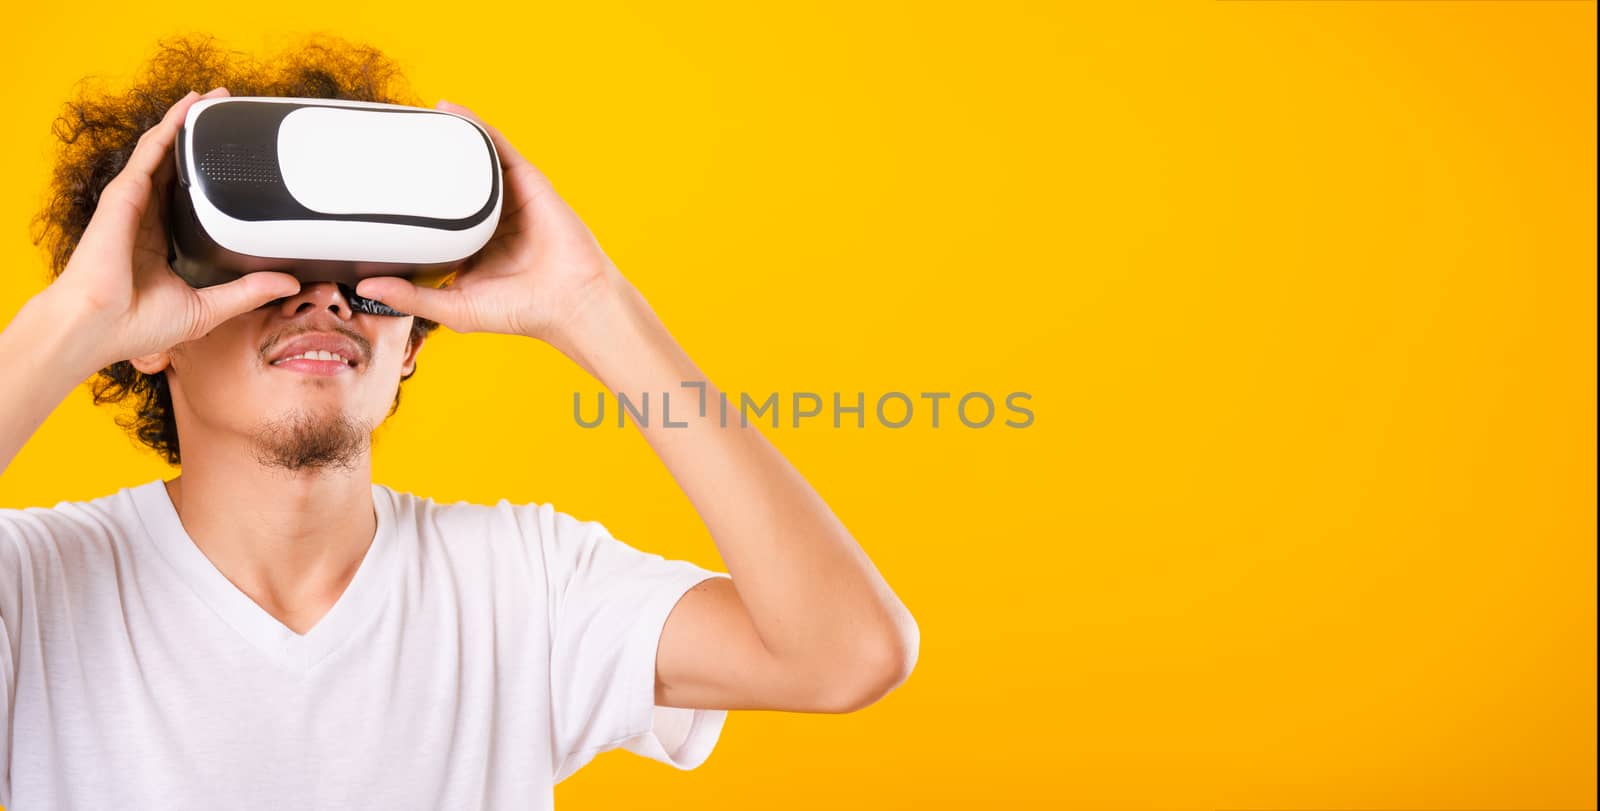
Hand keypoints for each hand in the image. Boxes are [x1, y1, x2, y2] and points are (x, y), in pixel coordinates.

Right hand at [47, 86, 302, 368]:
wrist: (101, 325)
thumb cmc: (138, 324)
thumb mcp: (209, 307)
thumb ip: (248, 293)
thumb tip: (287, 284)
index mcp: (164, 240)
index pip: (192, 198)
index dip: (212, 175)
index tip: (237, 161)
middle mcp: (149, 216)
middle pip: (178, 166)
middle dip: (202, 138)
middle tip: (229, 112)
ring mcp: (136, 202)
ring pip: (165, 151)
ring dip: (188, 122)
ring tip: (212, 98)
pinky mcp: (126, 195)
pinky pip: (151, 153)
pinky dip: (170, 128)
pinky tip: (188, 108)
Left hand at [353, 100, 619, 345]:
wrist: (570, 302)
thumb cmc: (521, 312)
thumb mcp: (453, 307)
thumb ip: (411, 296)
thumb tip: (365, 285)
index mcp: (471, 248)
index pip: (435, 217)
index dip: (411, 200)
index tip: (379, 185)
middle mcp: (489, 220)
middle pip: (452, 183)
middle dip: (428, 163)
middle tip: (392, 142)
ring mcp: (509, 199)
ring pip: (473, 163)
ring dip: (448, 138)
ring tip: (415, 118)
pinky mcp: (528, 183)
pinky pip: (498, 148)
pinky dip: (476, 128)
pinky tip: (452, 111)